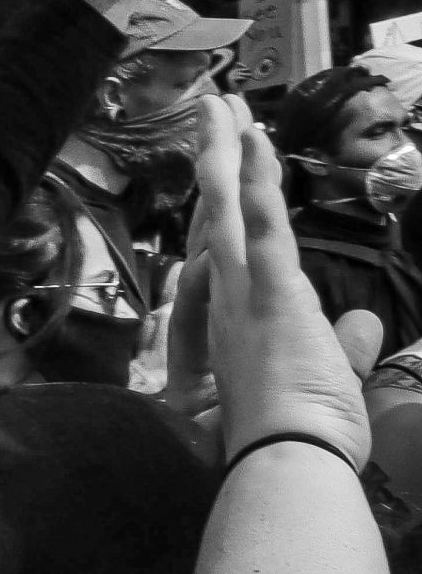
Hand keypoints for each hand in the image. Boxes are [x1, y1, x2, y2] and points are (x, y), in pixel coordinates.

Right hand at [190, 93, 369, 468]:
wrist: (285, 465)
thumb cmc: (301, 438)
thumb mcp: (330, 382)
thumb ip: (343, 347)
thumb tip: (363, 326)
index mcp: (238, 325)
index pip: (225, 255)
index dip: (222, 210)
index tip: (224, 172)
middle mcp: (226, 302)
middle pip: (214, 219)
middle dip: (213, 165)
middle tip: (210, 116)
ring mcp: (241, 295)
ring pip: (228, 210)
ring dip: (226, 154)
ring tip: (223, 108)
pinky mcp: (269, 292)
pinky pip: (262, 226)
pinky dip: (258, 182)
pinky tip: (255, 143)